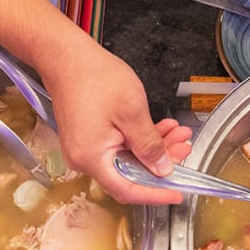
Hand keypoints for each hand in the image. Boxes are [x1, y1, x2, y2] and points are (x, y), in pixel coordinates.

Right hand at [40, 39, 192, 205]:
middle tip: (183, 146)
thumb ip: (149, 146)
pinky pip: (118, 146)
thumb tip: (162, 170)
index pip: (127, 190)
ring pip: (127, 159)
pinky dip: (139, 138)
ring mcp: (84, 148)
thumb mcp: (132, 112)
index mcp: (92, 158)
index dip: (155, 194)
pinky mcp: (88, 137)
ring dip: (153, 147)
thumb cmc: (94, 78)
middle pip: (129, 174)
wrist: (66, 56)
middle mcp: (84, 159)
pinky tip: (159, 126)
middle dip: (160, 162)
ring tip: (176, 131)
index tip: (176, 193)